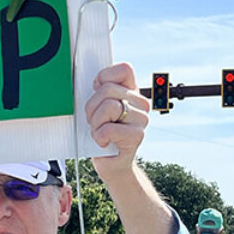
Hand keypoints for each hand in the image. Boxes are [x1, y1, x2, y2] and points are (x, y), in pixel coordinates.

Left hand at [84, 63, 149, 183]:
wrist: (111, 163)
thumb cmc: (102, 133)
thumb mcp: (98, 107)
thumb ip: (100, 91)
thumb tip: (93, 78)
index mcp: (132, 91)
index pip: (124, 69)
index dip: (104, 79)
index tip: (97, 94)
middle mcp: (140, 103)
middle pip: (108, 90)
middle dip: (92, 108)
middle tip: (95, 121)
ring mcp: (141, 119)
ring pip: (109, 107)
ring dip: (96, 124)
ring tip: (100, 132)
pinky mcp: (137, 135)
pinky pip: (108, 129)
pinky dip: (99, 137)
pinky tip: (104, 142)